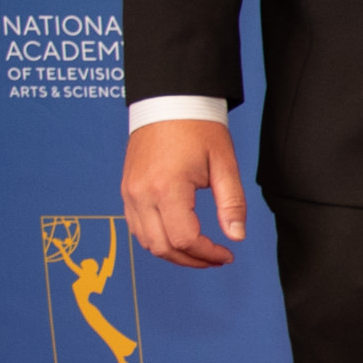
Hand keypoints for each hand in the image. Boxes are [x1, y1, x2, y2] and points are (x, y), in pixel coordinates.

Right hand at [120, 119, 248, 267]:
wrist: (169, 102)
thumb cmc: (198, 128)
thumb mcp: (224, 165)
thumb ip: (231, 204)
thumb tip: (236, 236)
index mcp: (167, 188)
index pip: (184, 239)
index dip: (207, 254)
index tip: (227, 256)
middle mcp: (141, 194)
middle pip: (162, 247)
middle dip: (191, 260)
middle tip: (216, 260)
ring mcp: (129, 193)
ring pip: (145, 241)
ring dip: (173, 253)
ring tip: (200, 252)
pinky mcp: (126, 189)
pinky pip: (136, 226)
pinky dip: (157, 239)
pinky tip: (179, 237)